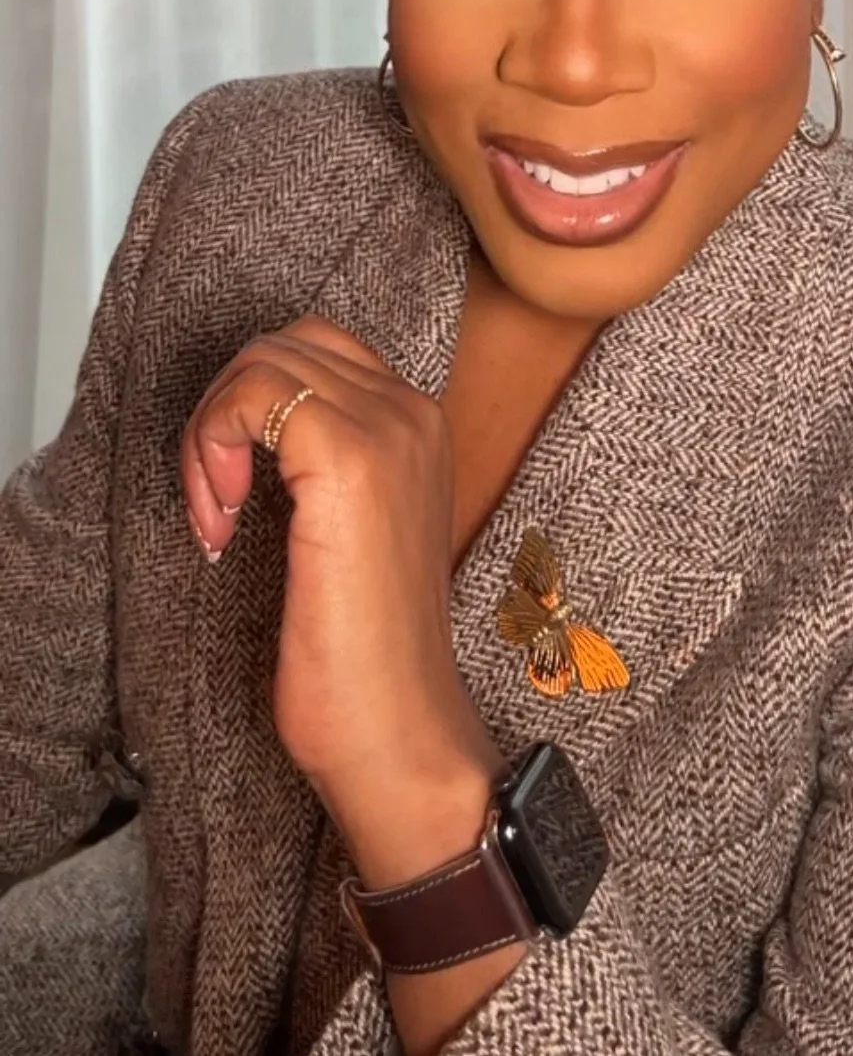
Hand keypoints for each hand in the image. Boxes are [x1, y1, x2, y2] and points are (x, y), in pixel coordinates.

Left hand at [179, 316, 503, 863]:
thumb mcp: (346, 532)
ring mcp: (388, 430)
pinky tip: (223, 520)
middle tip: (217, 505)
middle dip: (224, 412)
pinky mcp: (349, 461)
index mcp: (417, 425)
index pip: (313, 350)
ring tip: (218, 514)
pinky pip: (253, 393)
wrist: (397, 732)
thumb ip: (320, 465)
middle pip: (282, 344)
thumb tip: (247, 425)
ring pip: (262, 360)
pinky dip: (212, 446)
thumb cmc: (363, 656)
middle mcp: (413, 411)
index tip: (233, 495)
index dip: (251, 408)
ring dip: (212, 431)